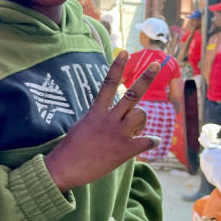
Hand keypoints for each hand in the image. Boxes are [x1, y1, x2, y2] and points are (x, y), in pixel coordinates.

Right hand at [44, 52, 160, 190]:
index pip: (108, 84)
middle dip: (145, 77)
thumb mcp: (83, 126)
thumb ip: (99, 118)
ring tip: (134, 130)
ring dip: (142, 121)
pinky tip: (154, 142)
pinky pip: (147, 141)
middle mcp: (109, 119)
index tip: (125, 52)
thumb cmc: (72, 148)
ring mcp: (117, 134)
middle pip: (131, 94)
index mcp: (96, 112)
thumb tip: (113, 116)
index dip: (117, 67)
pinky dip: (153, 141)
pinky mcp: (124, 150)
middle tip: (155, 63)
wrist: (65, 168)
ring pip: (141, 115)